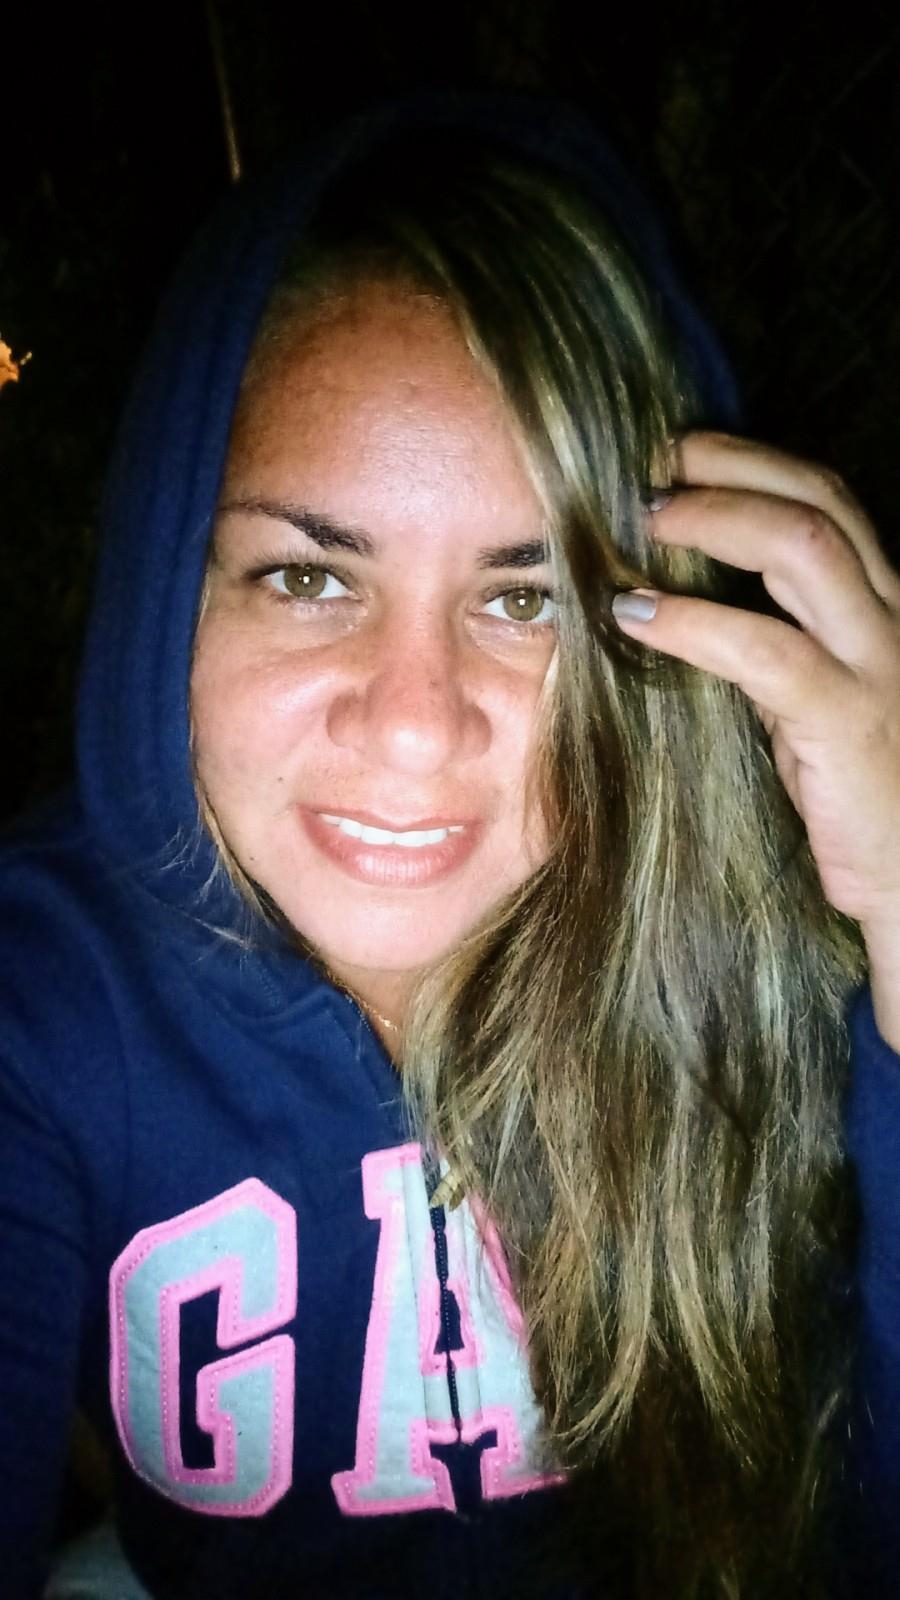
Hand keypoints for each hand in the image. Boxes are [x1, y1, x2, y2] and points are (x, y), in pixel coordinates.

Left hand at [611, 432, 899, 1020]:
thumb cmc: (856, 794)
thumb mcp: (810, 704)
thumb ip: (770, 649)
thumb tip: (682, 608)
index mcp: (880, 608)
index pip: (825, 499)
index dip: (751, 462)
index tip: (674, 454)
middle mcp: (890, 620)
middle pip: (819, 499)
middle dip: (730, 465)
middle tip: (649, 466)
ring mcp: (878, 666)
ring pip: (806, 548)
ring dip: (715, 518)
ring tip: (642, 522)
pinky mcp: (849, 724)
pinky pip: (768, 652)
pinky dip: (694, 622)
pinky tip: (636, 616)